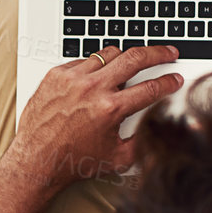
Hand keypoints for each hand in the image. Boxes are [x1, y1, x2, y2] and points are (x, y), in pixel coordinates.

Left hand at [4, 44, 183, 192]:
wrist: (37, 160)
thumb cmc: (72, 160)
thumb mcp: (117, 158)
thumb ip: (143, 142)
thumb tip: (158, 127)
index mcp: (110, 109)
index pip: (151, 88)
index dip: (169, 81)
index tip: (175, 78)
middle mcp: (92, 90)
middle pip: (135, 57)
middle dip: (158, 53)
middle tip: (168, 52)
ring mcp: (73, 79)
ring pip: (109, 53)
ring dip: (124, 57)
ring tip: (131, 64)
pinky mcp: (56, 75)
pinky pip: (84, 60)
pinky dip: (95, 67)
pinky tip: (97, 77)